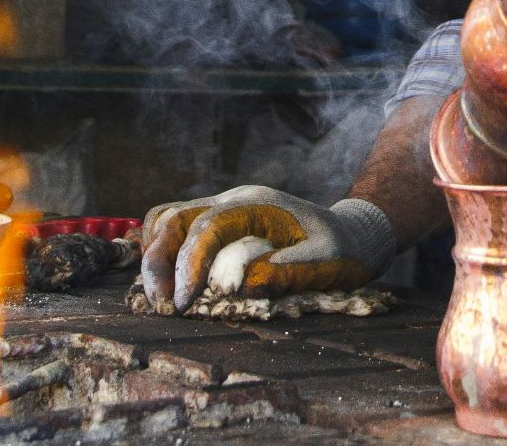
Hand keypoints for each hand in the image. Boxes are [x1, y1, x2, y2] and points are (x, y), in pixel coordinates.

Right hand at [138, 185, 395, 313]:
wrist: (351, 233)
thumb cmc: (341, 250)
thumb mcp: (326, 262)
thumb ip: (286, 272)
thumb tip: (238, 283)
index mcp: (257, 206)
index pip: (207, 228)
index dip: (189, 266)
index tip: (183, 304)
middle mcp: (233, 200)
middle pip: (175, 219)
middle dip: (159, 262)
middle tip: (163, 306)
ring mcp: (222, 207)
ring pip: (167, 218)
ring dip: (155, 255)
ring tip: (161, 296)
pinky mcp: (218, 222)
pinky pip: (175, 225)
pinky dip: (160, 249)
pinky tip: (166, 281)